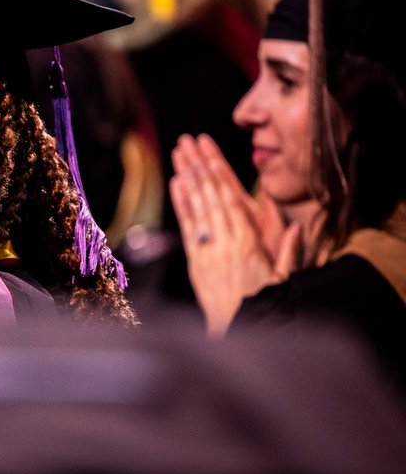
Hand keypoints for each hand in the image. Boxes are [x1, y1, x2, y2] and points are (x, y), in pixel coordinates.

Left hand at [169, 134, 300, 335]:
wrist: (240, 331)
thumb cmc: (265, 305)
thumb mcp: (284, 278)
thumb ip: (289, 250)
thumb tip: (297, 225)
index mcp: (249, 244)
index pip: (231, 201)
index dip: (219, 175)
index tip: (208, 153)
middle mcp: (226, 243)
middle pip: (211, 198)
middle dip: (199, 167)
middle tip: (187, 142)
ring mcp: (208, 251)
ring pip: (197, 208)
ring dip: (187, 178)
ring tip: (179, 154)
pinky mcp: (196, 262)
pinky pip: (187, 228)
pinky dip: (181, 205)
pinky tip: (175, 185)